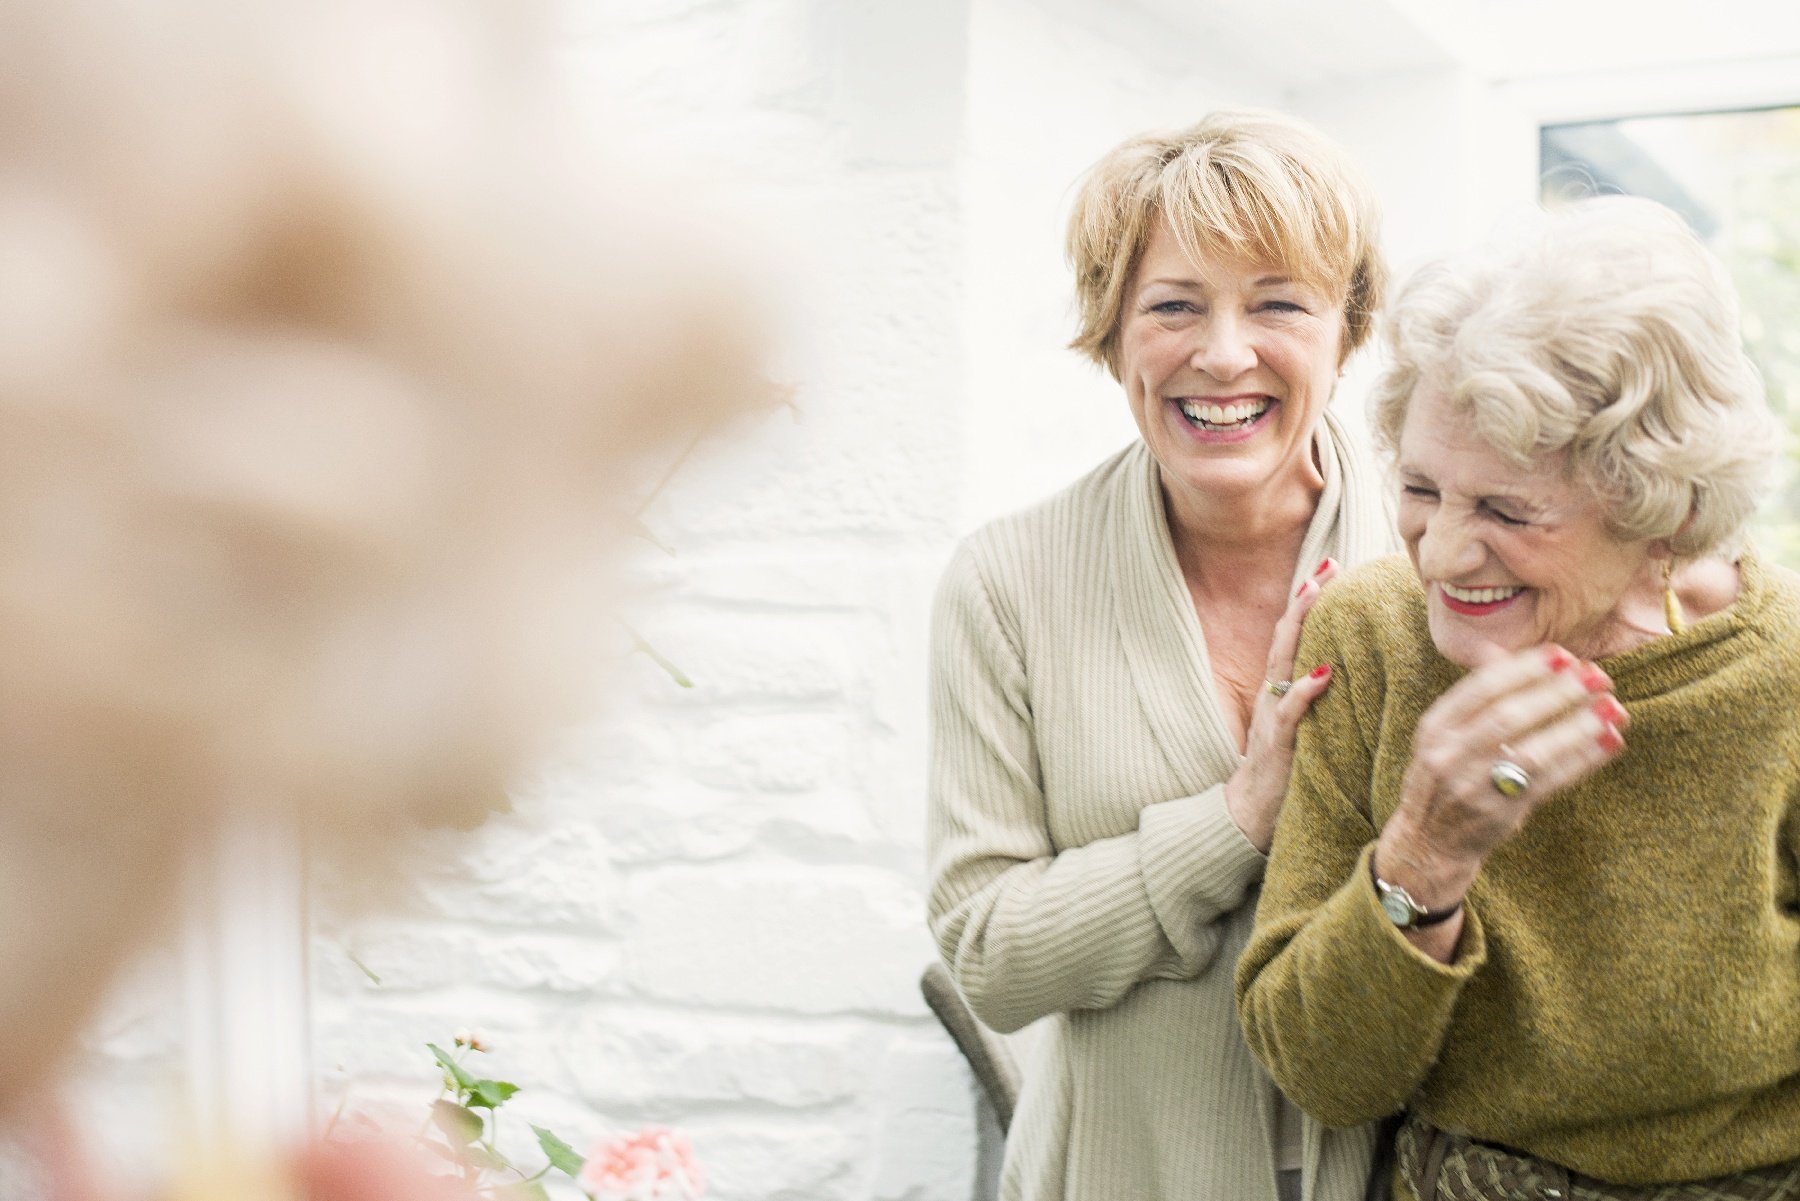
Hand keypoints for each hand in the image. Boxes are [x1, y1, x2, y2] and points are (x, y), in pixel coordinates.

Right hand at [1224, 558, 1340, 852]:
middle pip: (1287, 635)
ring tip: (1316, 594)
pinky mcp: (1278, 742)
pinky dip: (1303, 691)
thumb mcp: (1304, 725)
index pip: (1294, 634)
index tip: (1329, 566)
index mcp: (1280, 687)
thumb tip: (1345, 670)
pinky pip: (1289, 712)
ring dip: (1299, 626)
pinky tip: (1321, 674)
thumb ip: (1317, 698)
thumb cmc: (1284, 769)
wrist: (1250, 811)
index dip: (1308, 600)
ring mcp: (1272, 714)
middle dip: (1305, 598)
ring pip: (1284, 660)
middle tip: (1327, 565)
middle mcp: (1273, 692)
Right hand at [1377, 643, 1628, 909]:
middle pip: (1509, 716)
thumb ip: (1474, 699)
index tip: (1562, 655)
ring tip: (1613, 708)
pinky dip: (1582, 760)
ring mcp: (1473, 787)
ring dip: (1577, 727)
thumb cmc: (1445, 777)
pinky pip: (1550, 782)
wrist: (1427, 842)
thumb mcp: (1444, 735)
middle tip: (1597, 676)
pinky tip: (1608, 742)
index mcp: (1435, 727)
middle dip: (1558, 692)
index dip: (1525, 668)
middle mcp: (1449, 755)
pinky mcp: (1501, 814)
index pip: (1482, 688)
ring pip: (1533, 751)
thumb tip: (1503, 653)